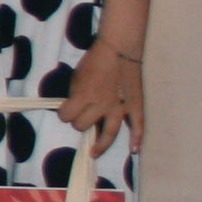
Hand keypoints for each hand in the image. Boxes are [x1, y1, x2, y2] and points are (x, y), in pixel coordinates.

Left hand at [58, 42, 143, 159]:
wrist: (119, 49)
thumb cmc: (94, 61)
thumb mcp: (77, 77)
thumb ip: (75, 95)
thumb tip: (73, 108)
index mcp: (83, 97)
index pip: (66, 116)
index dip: (64, 114)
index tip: (65, 111)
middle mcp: (101, 106)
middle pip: (83, 125)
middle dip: (79, 122)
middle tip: (81, 116)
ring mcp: (119, 108)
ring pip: (107, 133)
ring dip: (99, 144)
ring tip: (94, 152)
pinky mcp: (134, 106)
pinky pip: (137, 126)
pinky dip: (137, 139)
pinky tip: (134, 150)